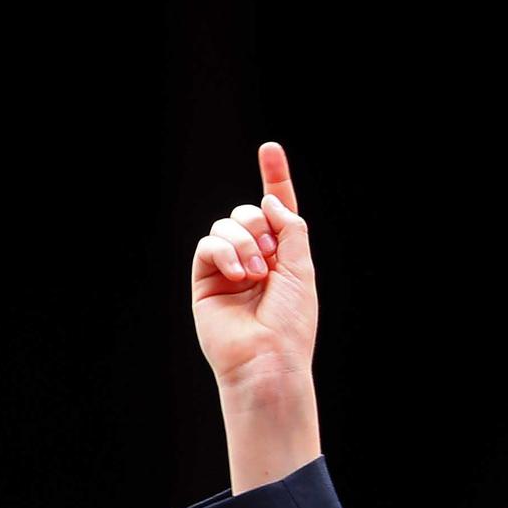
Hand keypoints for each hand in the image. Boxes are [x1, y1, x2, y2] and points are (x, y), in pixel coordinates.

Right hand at [192, 142, 316, 394]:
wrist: (267, 357)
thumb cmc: (291, 322)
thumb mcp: (301, 270)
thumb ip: (291, 230)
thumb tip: (270, 201)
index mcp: (283, 258)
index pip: (277, 211)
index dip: (274, 180)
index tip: (270, 149)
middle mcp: (255, 260)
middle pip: (248, 213)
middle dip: (259, 224)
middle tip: (269, 255)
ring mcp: (229, 268)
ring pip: (226, 225)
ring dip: (244, 242)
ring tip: (256, 275)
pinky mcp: (205, 278)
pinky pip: (208, 244)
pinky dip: (224, 252)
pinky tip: (238, 274)